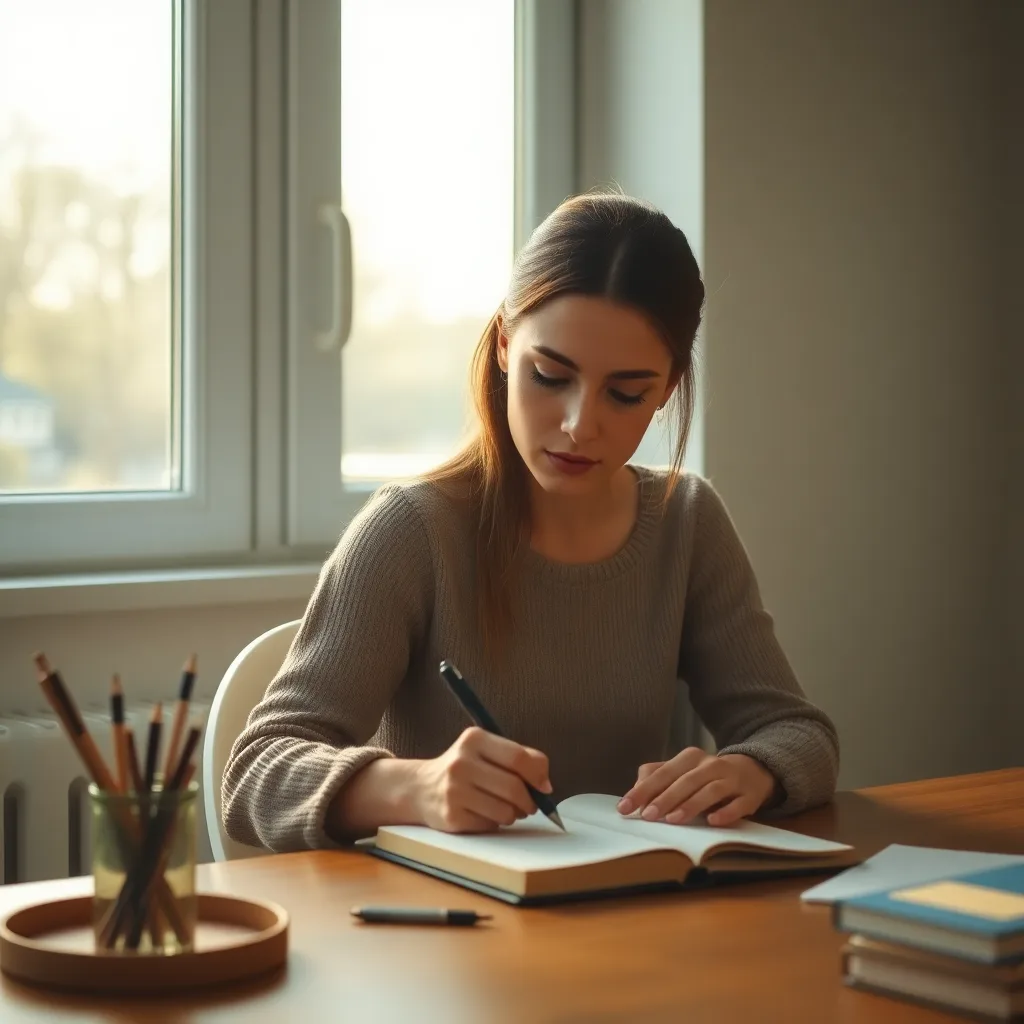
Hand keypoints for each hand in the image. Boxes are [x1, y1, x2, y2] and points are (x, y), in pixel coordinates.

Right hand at [411, 727, 552, 832]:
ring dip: (514, 814)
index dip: (538, 775)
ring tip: (506, 809)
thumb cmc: (465, 768)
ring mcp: (454, 790)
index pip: (518, 757)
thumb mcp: (486, 751)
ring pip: (505, 811)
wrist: (420, 788)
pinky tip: (484, 814)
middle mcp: (462, 762)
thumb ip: (518, 758)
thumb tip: (546, 785)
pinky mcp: (451, 816)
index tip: (544, 787)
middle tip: (530, 805)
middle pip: (514, 787)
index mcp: (474, 739)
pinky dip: (495, 823)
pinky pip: (490, 825)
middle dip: (529, 801)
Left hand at [617, 748, 776, 826]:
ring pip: (710, 790)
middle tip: (648, 816)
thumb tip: (637, 794)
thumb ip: (657, 777)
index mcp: (690, 758)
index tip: (625, 807)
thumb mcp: (681, 771)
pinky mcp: (749, 795)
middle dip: (665, 798)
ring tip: (673, 820)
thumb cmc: (707, 775)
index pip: (662, 773)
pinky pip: (738, 804)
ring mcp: (732, 779)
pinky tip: (713, 821)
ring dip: (691, 805)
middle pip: (685, 780)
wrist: (753, 770)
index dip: (643, 790)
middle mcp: (710, 765)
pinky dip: (726, 813)